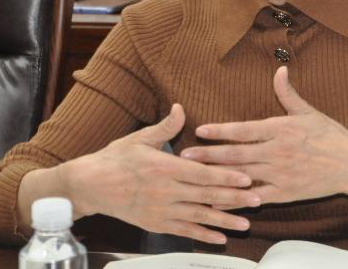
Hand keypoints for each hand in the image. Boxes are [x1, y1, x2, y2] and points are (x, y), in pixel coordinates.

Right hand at [58, 104, 260, 244]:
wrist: (89, 186)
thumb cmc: (114, 160)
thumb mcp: (139, 138)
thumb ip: (165, 127)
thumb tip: (181, 108)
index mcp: (164, 167)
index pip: (202, 174)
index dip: (226, 177)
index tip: (248, 178)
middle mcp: (165, 191)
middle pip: (206, 196)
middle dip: (235, 199)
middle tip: (258, 200)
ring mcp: (161, 210)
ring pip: (199, 217)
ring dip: (224, 221)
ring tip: (246, 224)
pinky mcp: (155, 224)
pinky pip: (183, 231)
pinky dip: (203, 235)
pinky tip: (219, 238)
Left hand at [180, 67, 347, 204]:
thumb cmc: (332, 136)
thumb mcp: (309, 112)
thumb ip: (289, 94)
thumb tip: (279, 70)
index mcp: (281, 129)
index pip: (244, 129)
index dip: (220, 130)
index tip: (200, 130)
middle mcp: (277, 151)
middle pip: (236, 154)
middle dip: (209, 156)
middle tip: (184, 158)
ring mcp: (281, 173)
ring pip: (243, 175)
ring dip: (217, 177)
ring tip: (196, 178)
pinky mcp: (286, 192)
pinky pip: (257, 196)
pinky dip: (238, 199)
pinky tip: (222, 201)